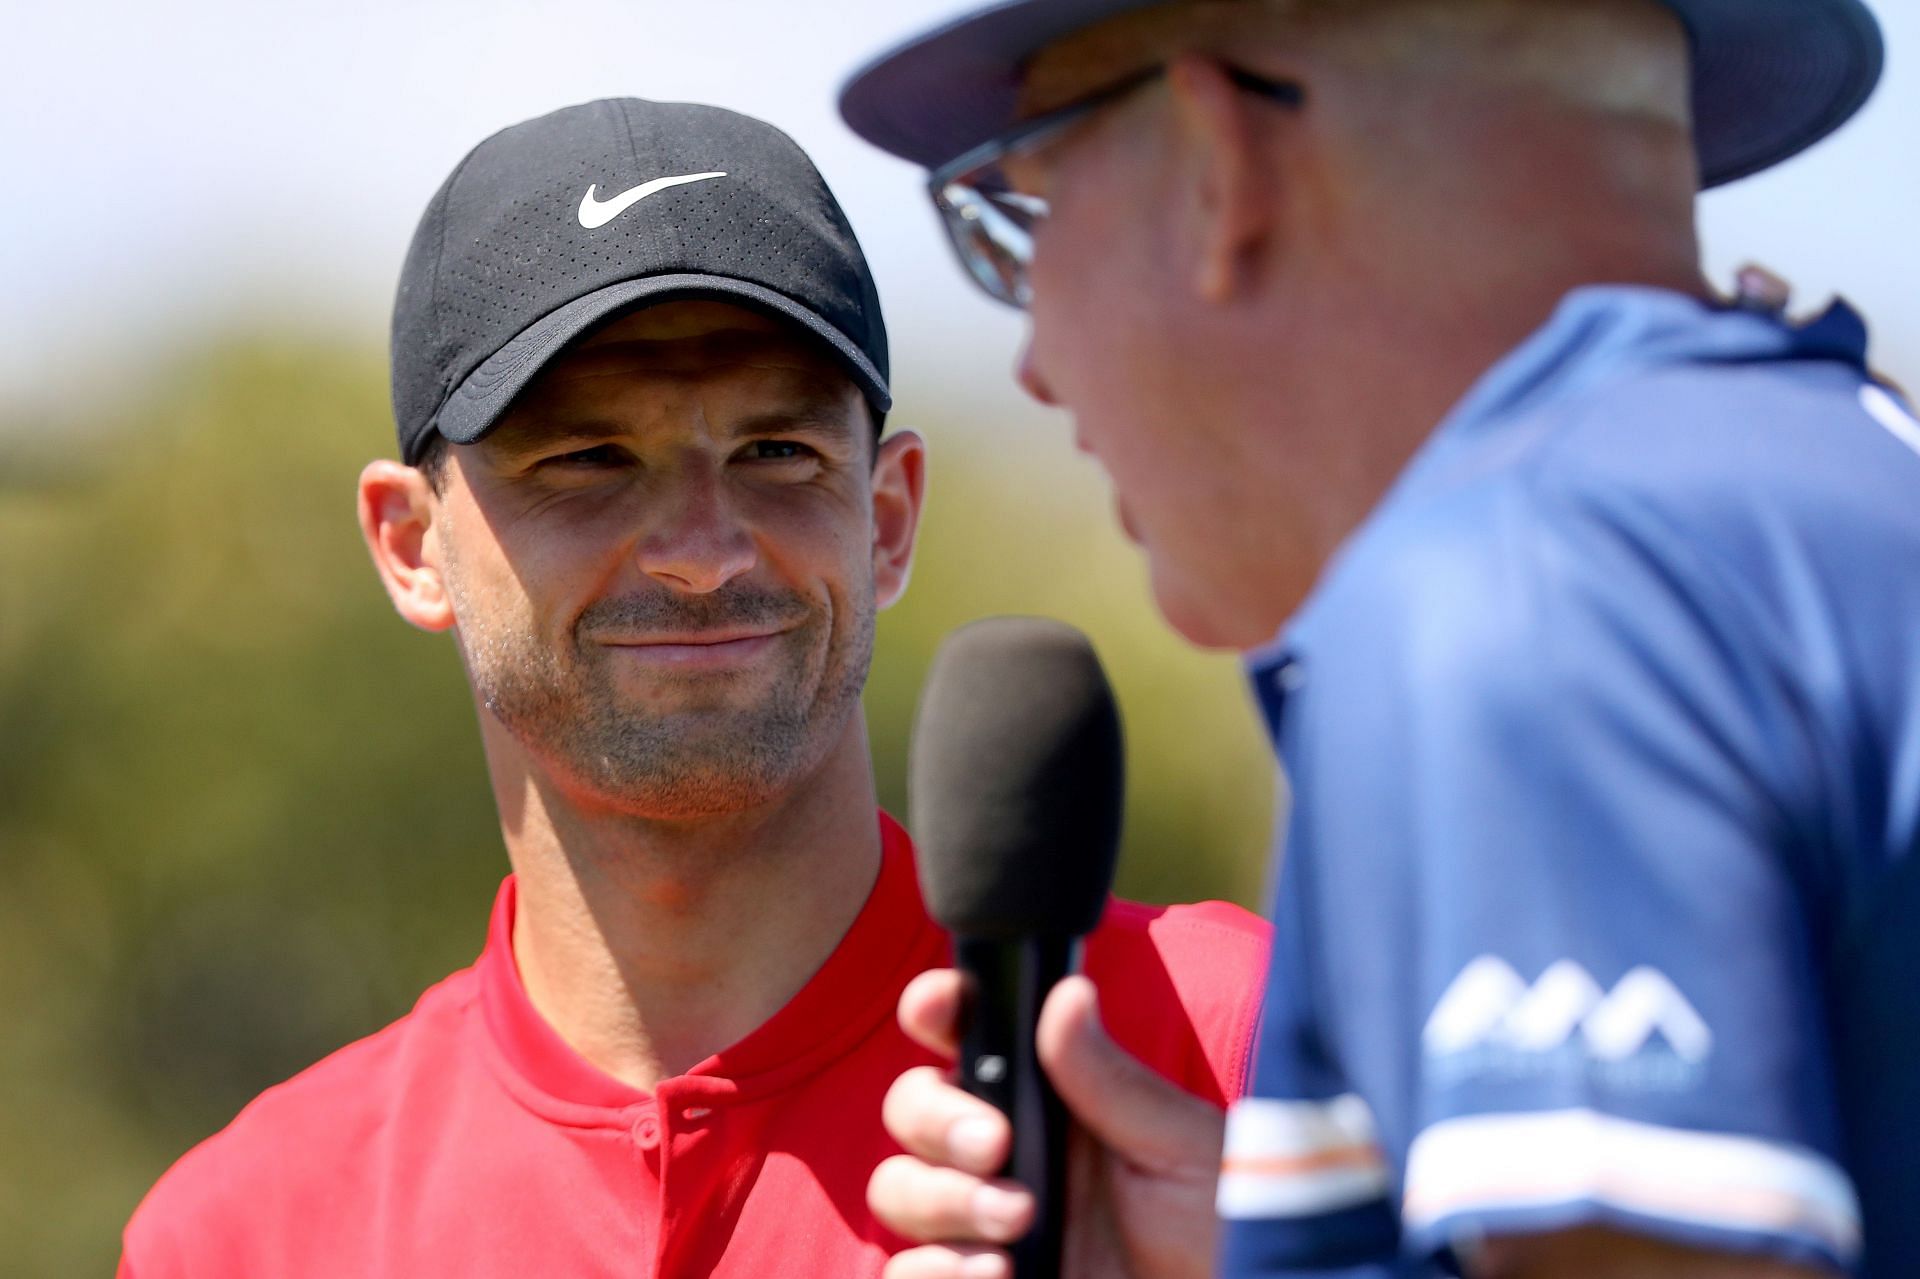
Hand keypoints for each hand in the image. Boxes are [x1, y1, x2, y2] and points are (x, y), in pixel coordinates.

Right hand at [870, 969, 1223, 1278]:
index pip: (969, 1035)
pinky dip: (931, 1272)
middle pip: (912, 1109)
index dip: (936, 1010)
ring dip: (941, 1201)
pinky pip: (906, 1274)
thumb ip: (1112, 1081)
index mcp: (1051, 1100)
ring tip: (1015, 1226)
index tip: (937, 1006)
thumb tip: (1066, 994)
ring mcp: (986, 1222)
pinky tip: (995, 1275)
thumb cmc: (1223, 1223)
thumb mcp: (1180, 1146)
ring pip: (897, 1188)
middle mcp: (1008, 1152)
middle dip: (939, 1121)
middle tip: (996, 1146)